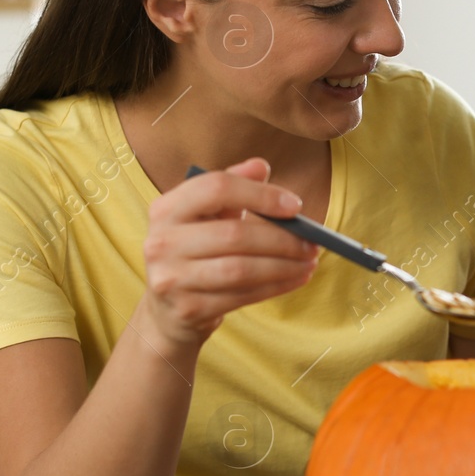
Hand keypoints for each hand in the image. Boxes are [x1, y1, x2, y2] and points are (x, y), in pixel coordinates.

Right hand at [140, 157, 319, 348]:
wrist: (167, 308)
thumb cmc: (195, 251)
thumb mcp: (207, 215)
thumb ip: (232, 186)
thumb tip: (261, 166)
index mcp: (166, 208)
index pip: (216, 188)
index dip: (260, 194)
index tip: (295, 206)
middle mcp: (162, 242)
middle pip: (234, 234)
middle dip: (282, 239)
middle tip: (312, 242)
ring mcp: (171, 278)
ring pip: (241, 269)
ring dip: (284, 266)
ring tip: (309, 262)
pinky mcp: (188, 309)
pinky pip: (242, 296)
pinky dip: (275, 287)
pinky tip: (295, 279)